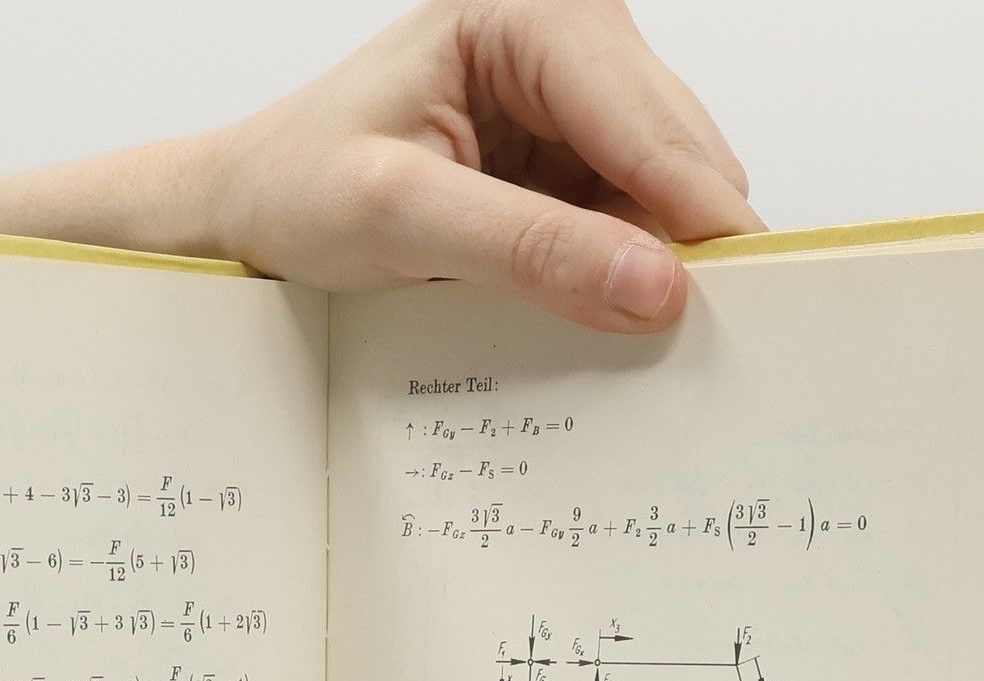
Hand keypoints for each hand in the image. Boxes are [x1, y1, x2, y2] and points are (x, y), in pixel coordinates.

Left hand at [208, 0, 761, 329]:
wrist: (247, 209)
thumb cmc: (295, 188)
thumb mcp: (401, 219)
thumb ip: (529, 250)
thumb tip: (654, 288)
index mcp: (530, 14)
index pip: (650, 122)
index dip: (697, 216)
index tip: (736, 304)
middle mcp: (568, 39)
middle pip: (679, 156)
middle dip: (681, 247)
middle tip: (683, 344)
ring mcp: (575, 102)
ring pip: (667, 196)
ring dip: (654, 267)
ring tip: (626, 337)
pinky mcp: (567, 160)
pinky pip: (631, 224)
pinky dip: (624, 275)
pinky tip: (598, 315)